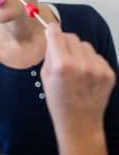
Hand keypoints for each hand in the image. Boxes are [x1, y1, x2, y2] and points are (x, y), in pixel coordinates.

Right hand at [41, 23, 115, 154]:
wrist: (79, 123)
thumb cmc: (59, 101)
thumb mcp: (45, 76)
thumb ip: (49, 54)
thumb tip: (53, 36)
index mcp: (61, 65)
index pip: (56, 33)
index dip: (51, 31)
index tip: (50, 31)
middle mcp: (81, 65)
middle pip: (71, 36)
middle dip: (63, 41)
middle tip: (61, 53)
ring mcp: (97, 69)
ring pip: (85, 44)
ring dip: (78, 51)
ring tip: (75, 67)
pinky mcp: (108, 73)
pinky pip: (96, 55)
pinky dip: (89, 60)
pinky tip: (85, 74)